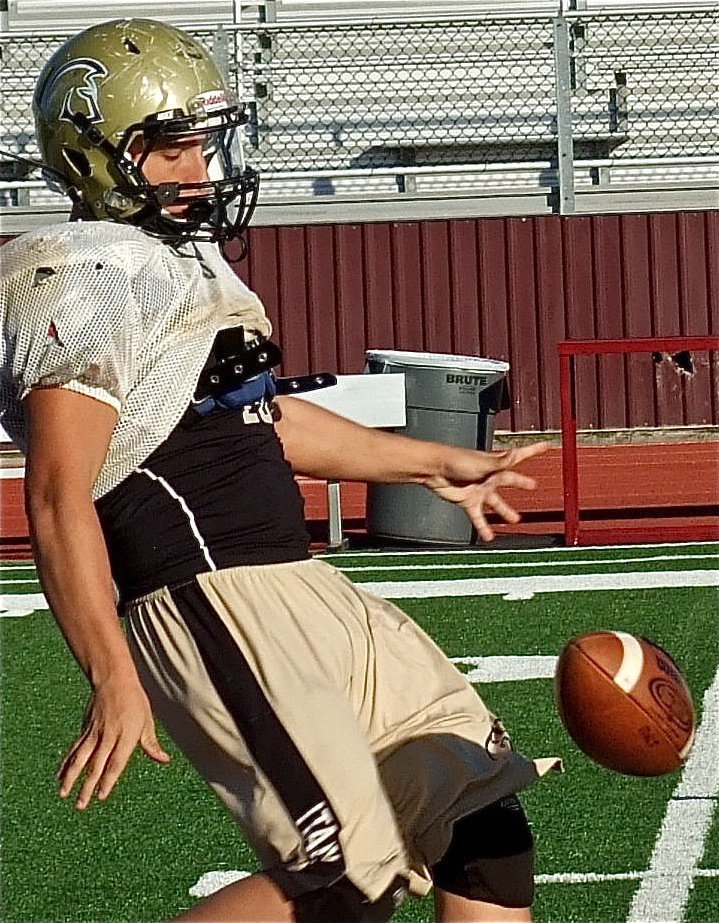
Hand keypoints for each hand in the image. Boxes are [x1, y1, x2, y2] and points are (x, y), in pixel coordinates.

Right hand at [58, 678, 169, 809]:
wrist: (114, 680)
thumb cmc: (135, 701)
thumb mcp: (147, 720)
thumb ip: (151, 744)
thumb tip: (164, 760)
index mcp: (126, 735)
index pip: (116, 762)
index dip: (108, 780)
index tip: (101, 796)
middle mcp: (108, 735)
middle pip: (96, 765)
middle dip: (87, 786)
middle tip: (81, 805)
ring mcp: (94, 732)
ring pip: (80, 758)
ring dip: (71, 778)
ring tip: (63, 794)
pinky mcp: (85, 729)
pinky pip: (74, 749)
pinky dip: (66, 763)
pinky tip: (59, 776)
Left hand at [425, 442, 548, 541]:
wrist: (434, 470)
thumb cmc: (455, 460)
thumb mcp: (482, 462)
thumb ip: (500, 461)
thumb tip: (516, 453)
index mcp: (496, 465)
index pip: (519, 456)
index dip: (533, 450)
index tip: (546, 446)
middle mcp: (489, 477)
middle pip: (510, 481)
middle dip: (521, 482)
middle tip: (532, 485)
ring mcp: (479, 490)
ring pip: (496, 503)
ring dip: (505, 511)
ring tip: (515, 520)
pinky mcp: (468, 501)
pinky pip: (478, 517)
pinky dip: (483, 527)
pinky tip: (489, 537)